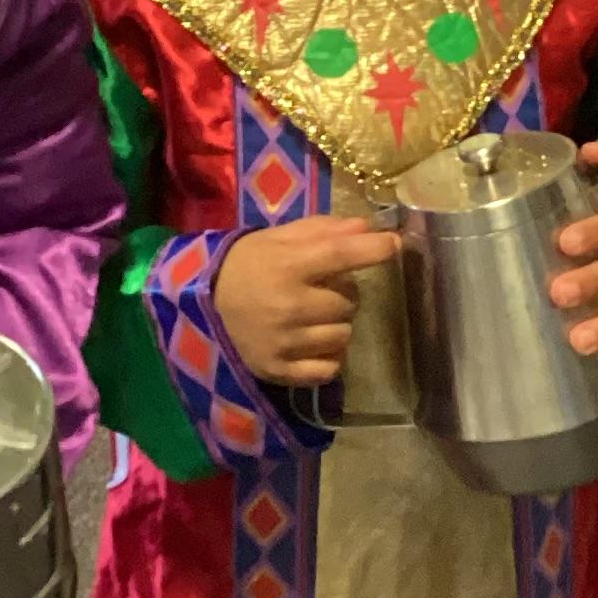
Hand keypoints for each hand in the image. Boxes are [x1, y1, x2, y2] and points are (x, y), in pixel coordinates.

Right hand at [214, 216, 399, 386]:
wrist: (203, 303)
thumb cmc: (249, 264)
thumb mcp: (279, 237)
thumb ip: (322, 230)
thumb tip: (368, 228)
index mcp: (287, 266)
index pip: (340, 254)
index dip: (373, 249)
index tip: (393, 244)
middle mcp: (288, 306)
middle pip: (349, 302)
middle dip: (343, 293)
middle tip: (322, 289)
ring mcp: (284, 342)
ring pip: (343, 336)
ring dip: (337, 324)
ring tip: (315, 316)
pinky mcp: (279, 370)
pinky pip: (329, 369)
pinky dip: (329, 357)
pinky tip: (313, 343)